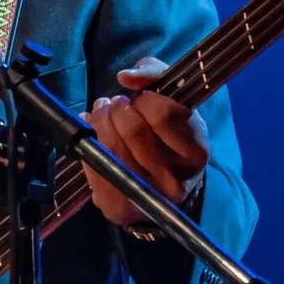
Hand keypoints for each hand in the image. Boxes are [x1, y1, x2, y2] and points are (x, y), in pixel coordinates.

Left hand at [84, 58, 211, 234]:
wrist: (163, 183)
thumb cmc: (170, 134)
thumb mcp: (173, 99)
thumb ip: (154, 74)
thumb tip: (126, 76)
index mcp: (196, 152)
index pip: (162, 114)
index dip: (141, 99)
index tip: (136, 98)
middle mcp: (175, 180)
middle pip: (133, 132)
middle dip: (115, 110)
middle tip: (111, 104)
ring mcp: (145, 198)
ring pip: (111, 151)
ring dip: (99, 125)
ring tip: (102, 115)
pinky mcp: (119, 209)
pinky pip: (95, 170)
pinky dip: (87, 147)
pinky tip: (91, 135)